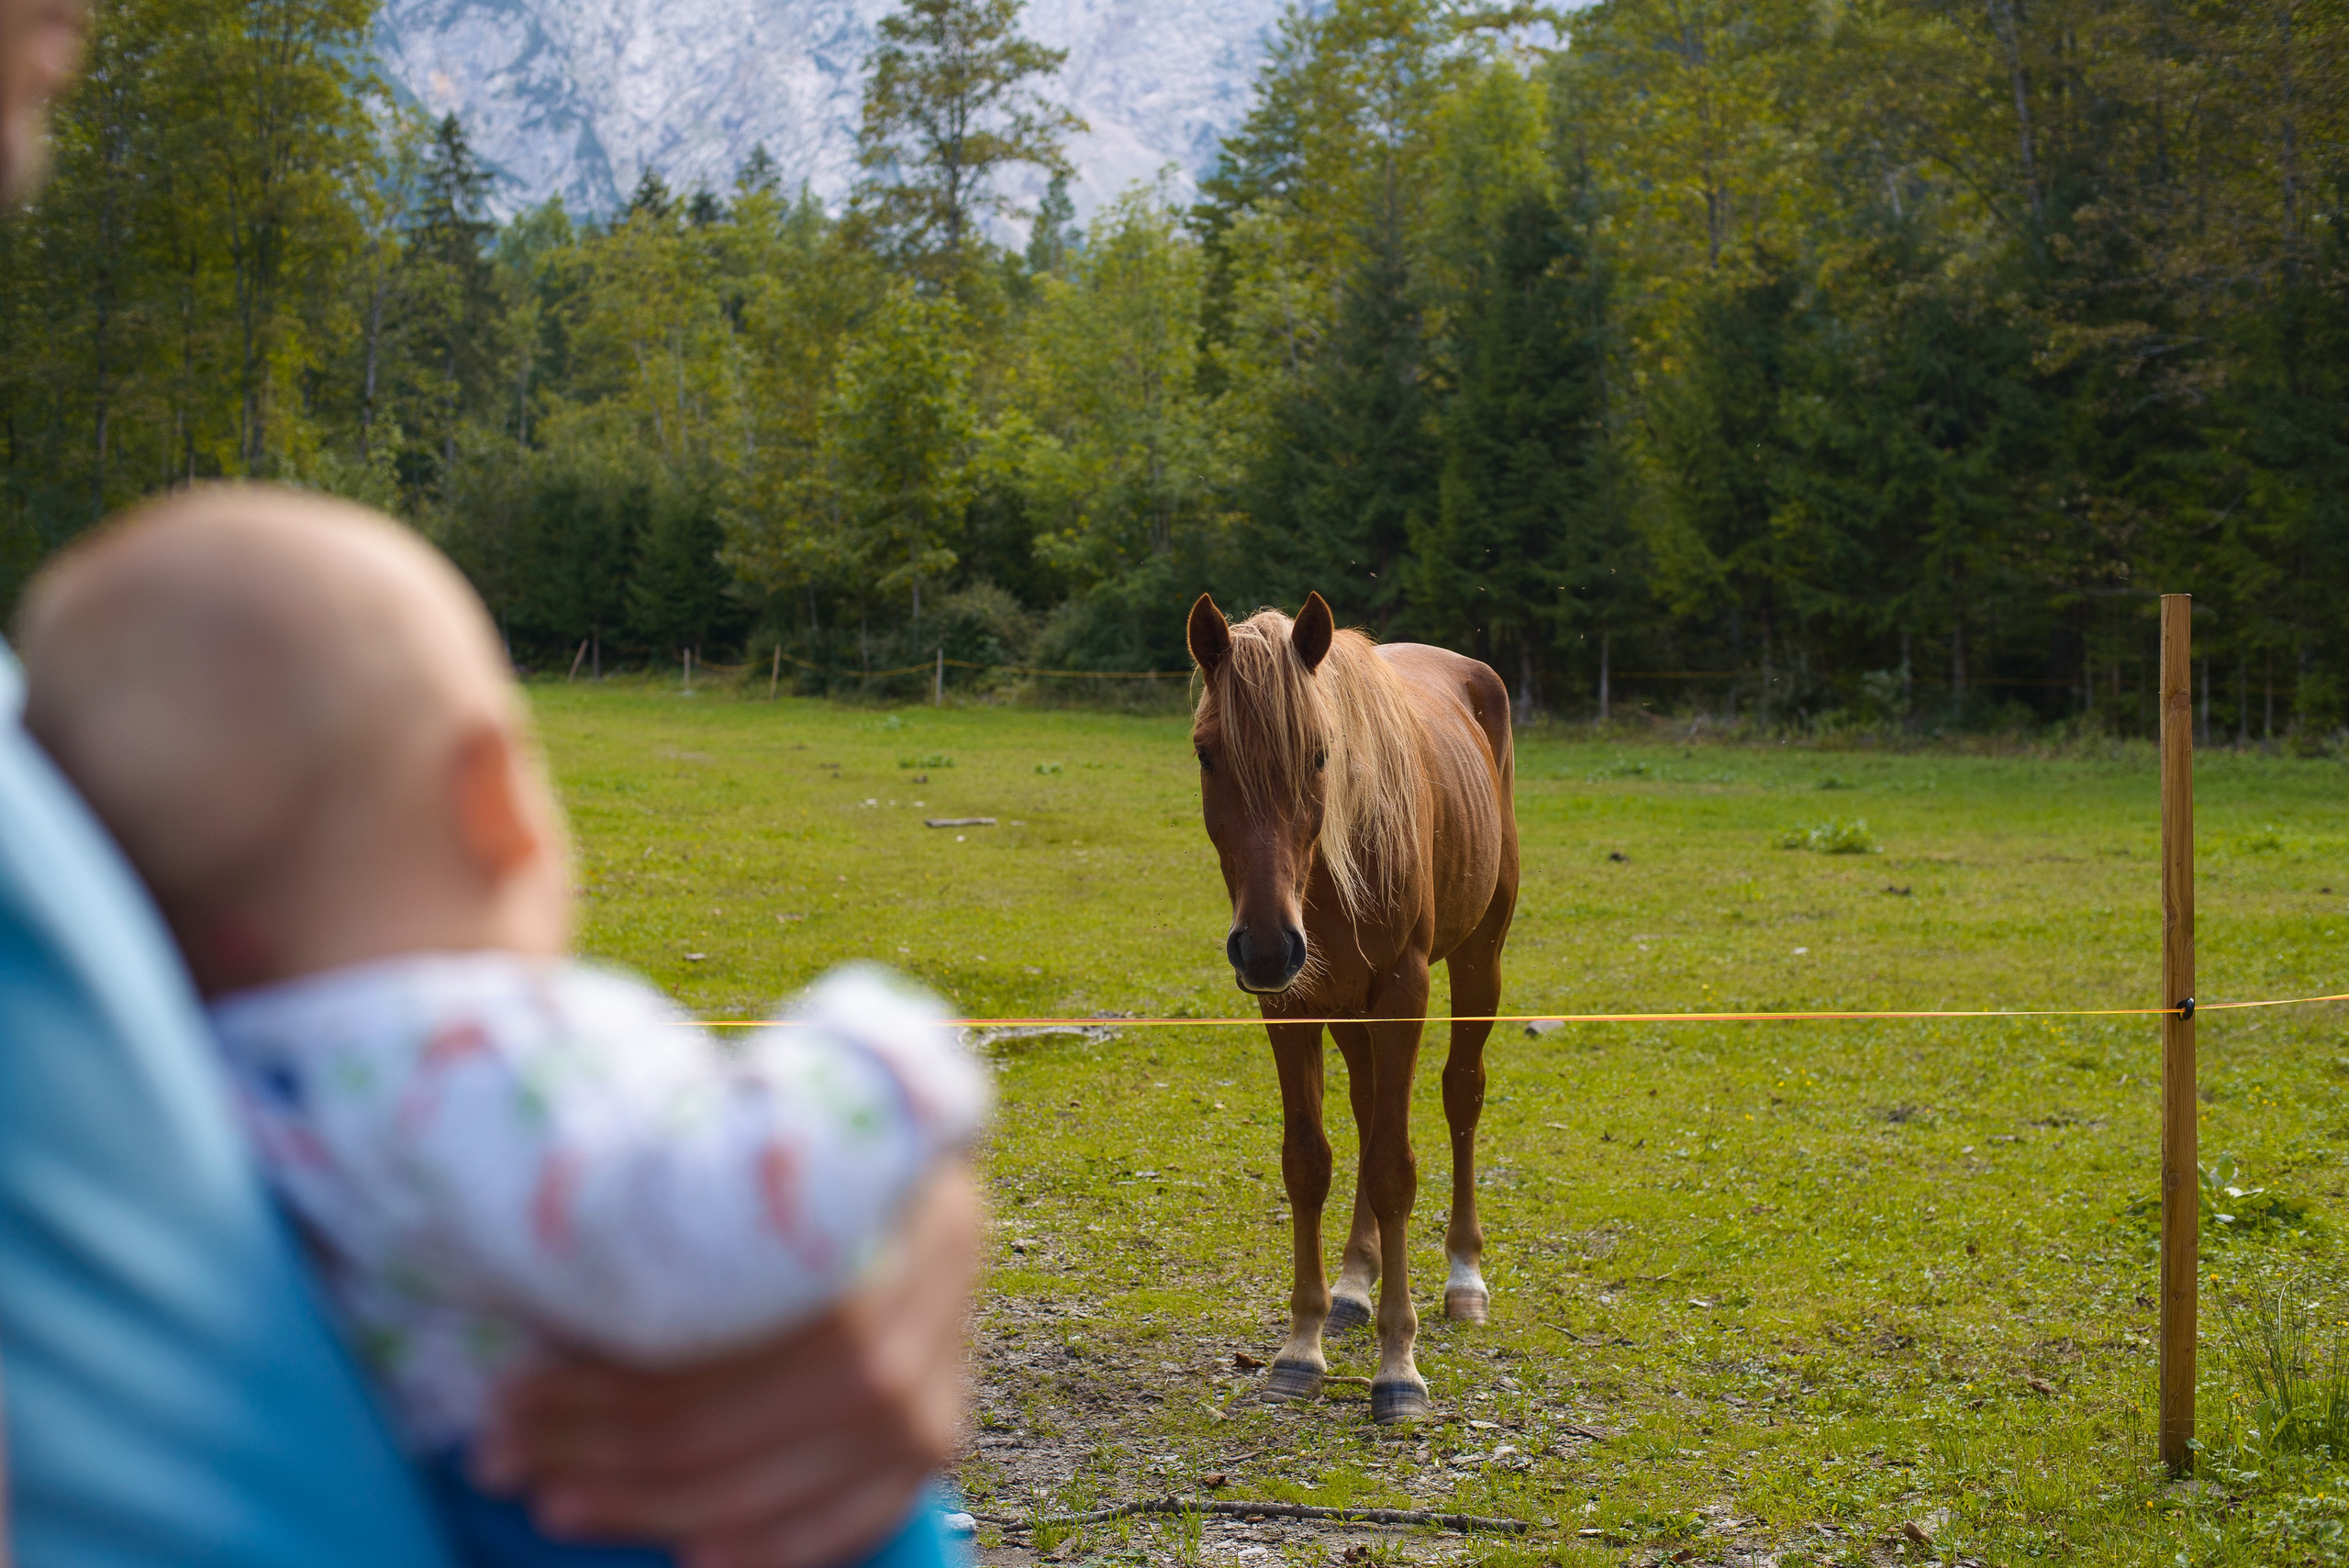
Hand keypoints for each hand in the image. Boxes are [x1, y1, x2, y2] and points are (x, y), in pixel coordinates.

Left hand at [475, 1163, 980, 1567]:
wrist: (902, 1166)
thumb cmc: (792, 1147)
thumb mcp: (743, 1133)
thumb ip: (675, 1197)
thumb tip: (535, 1280)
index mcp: (867, 1201)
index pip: (717, 1331)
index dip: (600, 1376)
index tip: (508, 1391)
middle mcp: (921, 1300)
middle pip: (735, 1419)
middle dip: (599, 1447)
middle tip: (506, 1453)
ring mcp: (935, 1381)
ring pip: (772, 1484)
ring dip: (646, 1505)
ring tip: (555, 1500)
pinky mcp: (936, 1439)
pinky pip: (851, 1519)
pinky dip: (769, 1548)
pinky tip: (687, 1554)